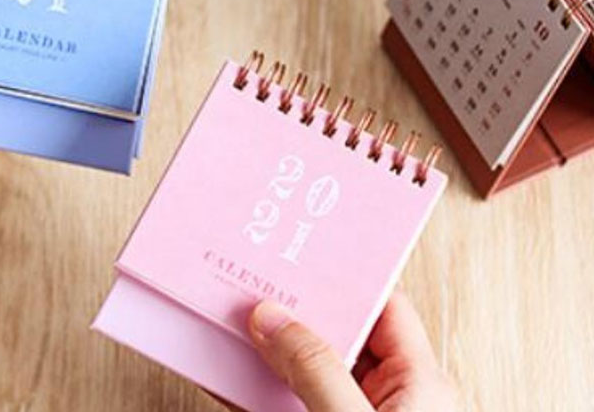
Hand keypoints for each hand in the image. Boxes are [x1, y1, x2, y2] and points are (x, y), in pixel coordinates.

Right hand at [243, 291, 458, 411]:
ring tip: (238, 328)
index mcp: (420, 384)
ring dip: (276, 355)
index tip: (301, 258)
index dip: (344, 281)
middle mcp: (395, 399)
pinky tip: (235, 379)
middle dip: (298, 314)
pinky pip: (296, 404)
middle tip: (257, 288)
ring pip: (314, 372)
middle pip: (342, 337)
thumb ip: (316, 370)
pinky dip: (266, 393)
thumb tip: (273, 317)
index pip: (384, 308)